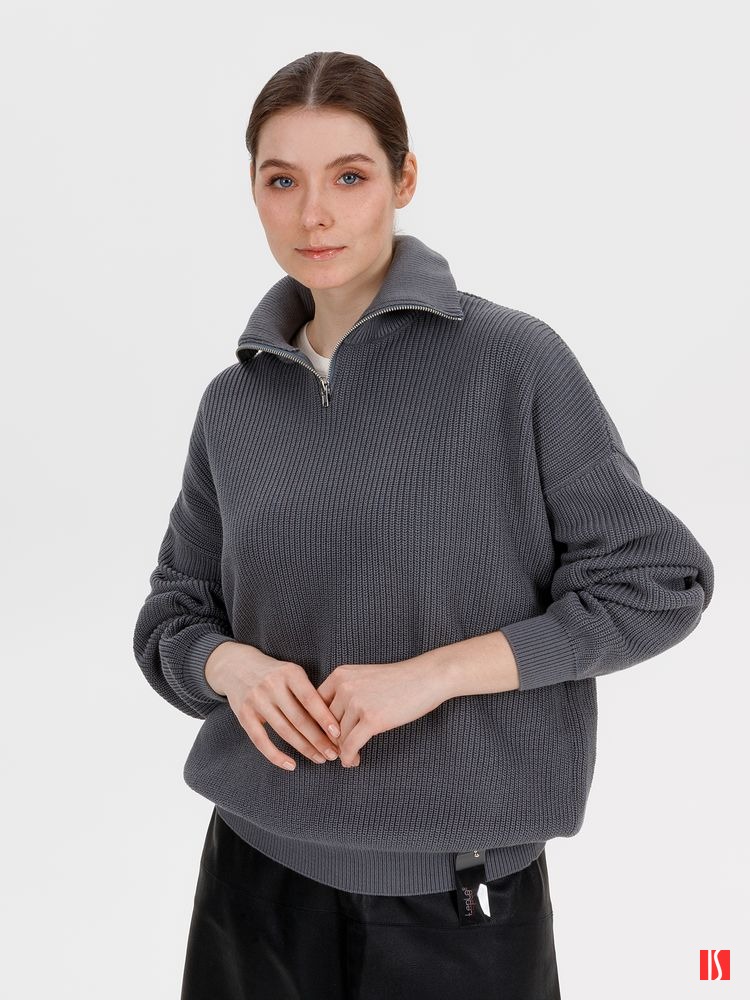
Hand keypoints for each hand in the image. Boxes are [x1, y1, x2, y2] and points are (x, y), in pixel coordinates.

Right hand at [205, 642, 341, 770]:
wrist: (237, 666)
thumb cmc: (275, 674)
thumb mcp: (292, 674)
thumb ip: (308, 693)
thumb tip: (332, 724)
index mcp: (289, 672)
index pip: (310, 698)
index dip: (325, 718)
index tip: (339, 734)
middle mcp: (272, 685)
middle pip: (299, 718)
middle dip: (318, 739)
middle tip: (334, 754)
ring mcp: (256, 700)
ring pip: (284, 730)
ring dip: (304, 748)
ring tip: (319, 759)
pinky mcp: (243, 714)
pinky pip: (261, 740)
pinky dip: (276, 755)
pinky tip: (291, 765)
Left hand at [316, 658, 449, 767]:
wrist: (426, 677)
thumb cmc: (397, 680)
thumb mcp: (363, 678)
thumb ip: (344, 694)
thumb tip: (328, 724)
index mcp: (339, 675)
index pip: (315, 705)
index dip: (318, 725)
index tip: (324, 738)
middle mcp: (344, 686)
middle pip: (326, 723)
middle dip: (330, 741)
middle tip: (335, 753)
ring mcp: (357, 702)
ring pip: (338, 737)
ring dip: (341, 752)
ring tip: (348, 758)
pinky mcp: (372, 719)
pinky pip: (350, 745)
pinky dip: (348, 757)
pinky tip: (353, 761)